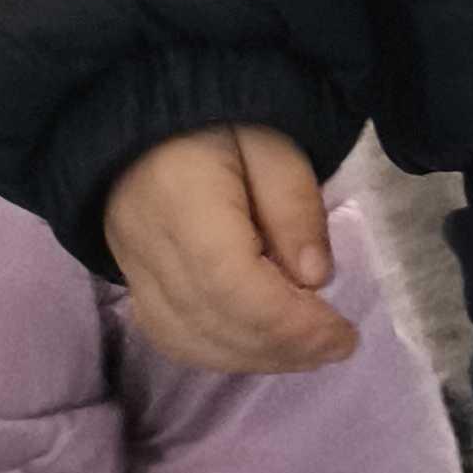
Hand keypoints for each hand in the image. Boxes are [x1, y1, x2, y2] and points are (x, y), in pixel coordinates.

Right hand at [105, 126, 357, 372]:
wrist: (148, 116)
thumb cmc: (220, 122)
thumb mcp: (274, 143)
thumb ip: (295, 207)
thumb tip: (316, 279)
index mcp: (180, 199)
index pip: (231, 283)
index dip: (289, 322)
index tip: (342, 334)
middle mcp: (146, 244)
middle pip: (213, 321)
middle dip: (283, 346)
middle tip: (338, 346)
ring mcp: (131, 267)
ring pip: (188, 340)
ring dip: (255, 357)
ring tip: (309, 351)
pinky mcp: (132, 280)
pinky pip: (169, 336)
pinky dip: (220, 352)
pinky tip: (262, 347)